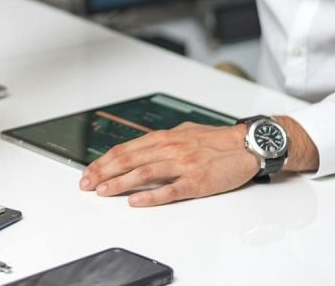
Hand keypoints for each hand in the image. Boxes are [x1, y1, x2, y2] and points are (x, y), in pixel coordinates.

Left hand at [79, 123, 258, 205]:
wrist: (247, 145)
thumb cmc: (217, 140)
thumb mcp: (184, 132)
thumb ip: (162, 141)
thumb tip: (140, 148)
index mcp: (165, 137)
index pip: (126, 149)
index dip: (104, 161)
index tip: (89, 171)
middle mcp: (170, 149)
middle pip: (129, 160)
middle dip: (104, 172)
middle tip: (87, 183)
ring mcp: (183, 165)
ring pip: (144, 174)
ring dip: (120, 184)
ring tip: (104, 191)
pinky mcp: (197, 182)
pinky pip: (169, 190)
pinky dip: (150, 196)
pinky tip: (136, 202)